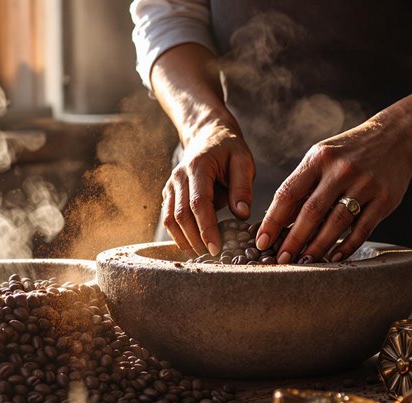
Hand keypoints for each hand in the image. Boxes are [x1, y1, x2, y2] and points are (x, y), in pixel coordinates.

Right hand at [163, 121, 254, 254]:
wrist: (207, 135)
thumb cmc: (229, 150)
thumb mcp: (243, 162)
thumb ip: (242, 188)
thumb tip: (241, 215)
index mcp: (198, 167)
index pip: (199, 203)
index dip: (206, 228)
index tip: (217, 248)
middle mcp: (179, 177)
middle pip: (181, 215)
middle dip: (195, 239)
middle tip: (212, 257)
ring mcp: (171, 186)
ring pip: (170, 219)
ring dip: (184, 240)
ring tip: (201, 255)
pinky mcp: (168, 194)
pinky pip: (168, 218)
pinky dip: (178, 234)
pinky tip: (192, 245)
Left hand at [254, 115, 411, 262]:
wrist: (396, 138)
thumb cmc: (349, 153)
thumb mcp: (322, 158)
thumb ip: (302, 185)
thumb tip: (277, 223)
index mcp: (318, 158)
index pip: (288, 193)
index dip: (272, 220)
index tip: (261, 241)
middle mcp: (340, 170)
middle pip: (311, 211)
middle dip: (293, 239)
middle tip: (281, 260)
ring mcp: (364, 184)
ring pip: (336, 222)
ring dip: (318, 246)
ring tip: (304, 263)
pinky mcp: (385, 198)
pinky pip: (363, 228)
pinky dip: (347, 246)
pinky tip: (334, 258)